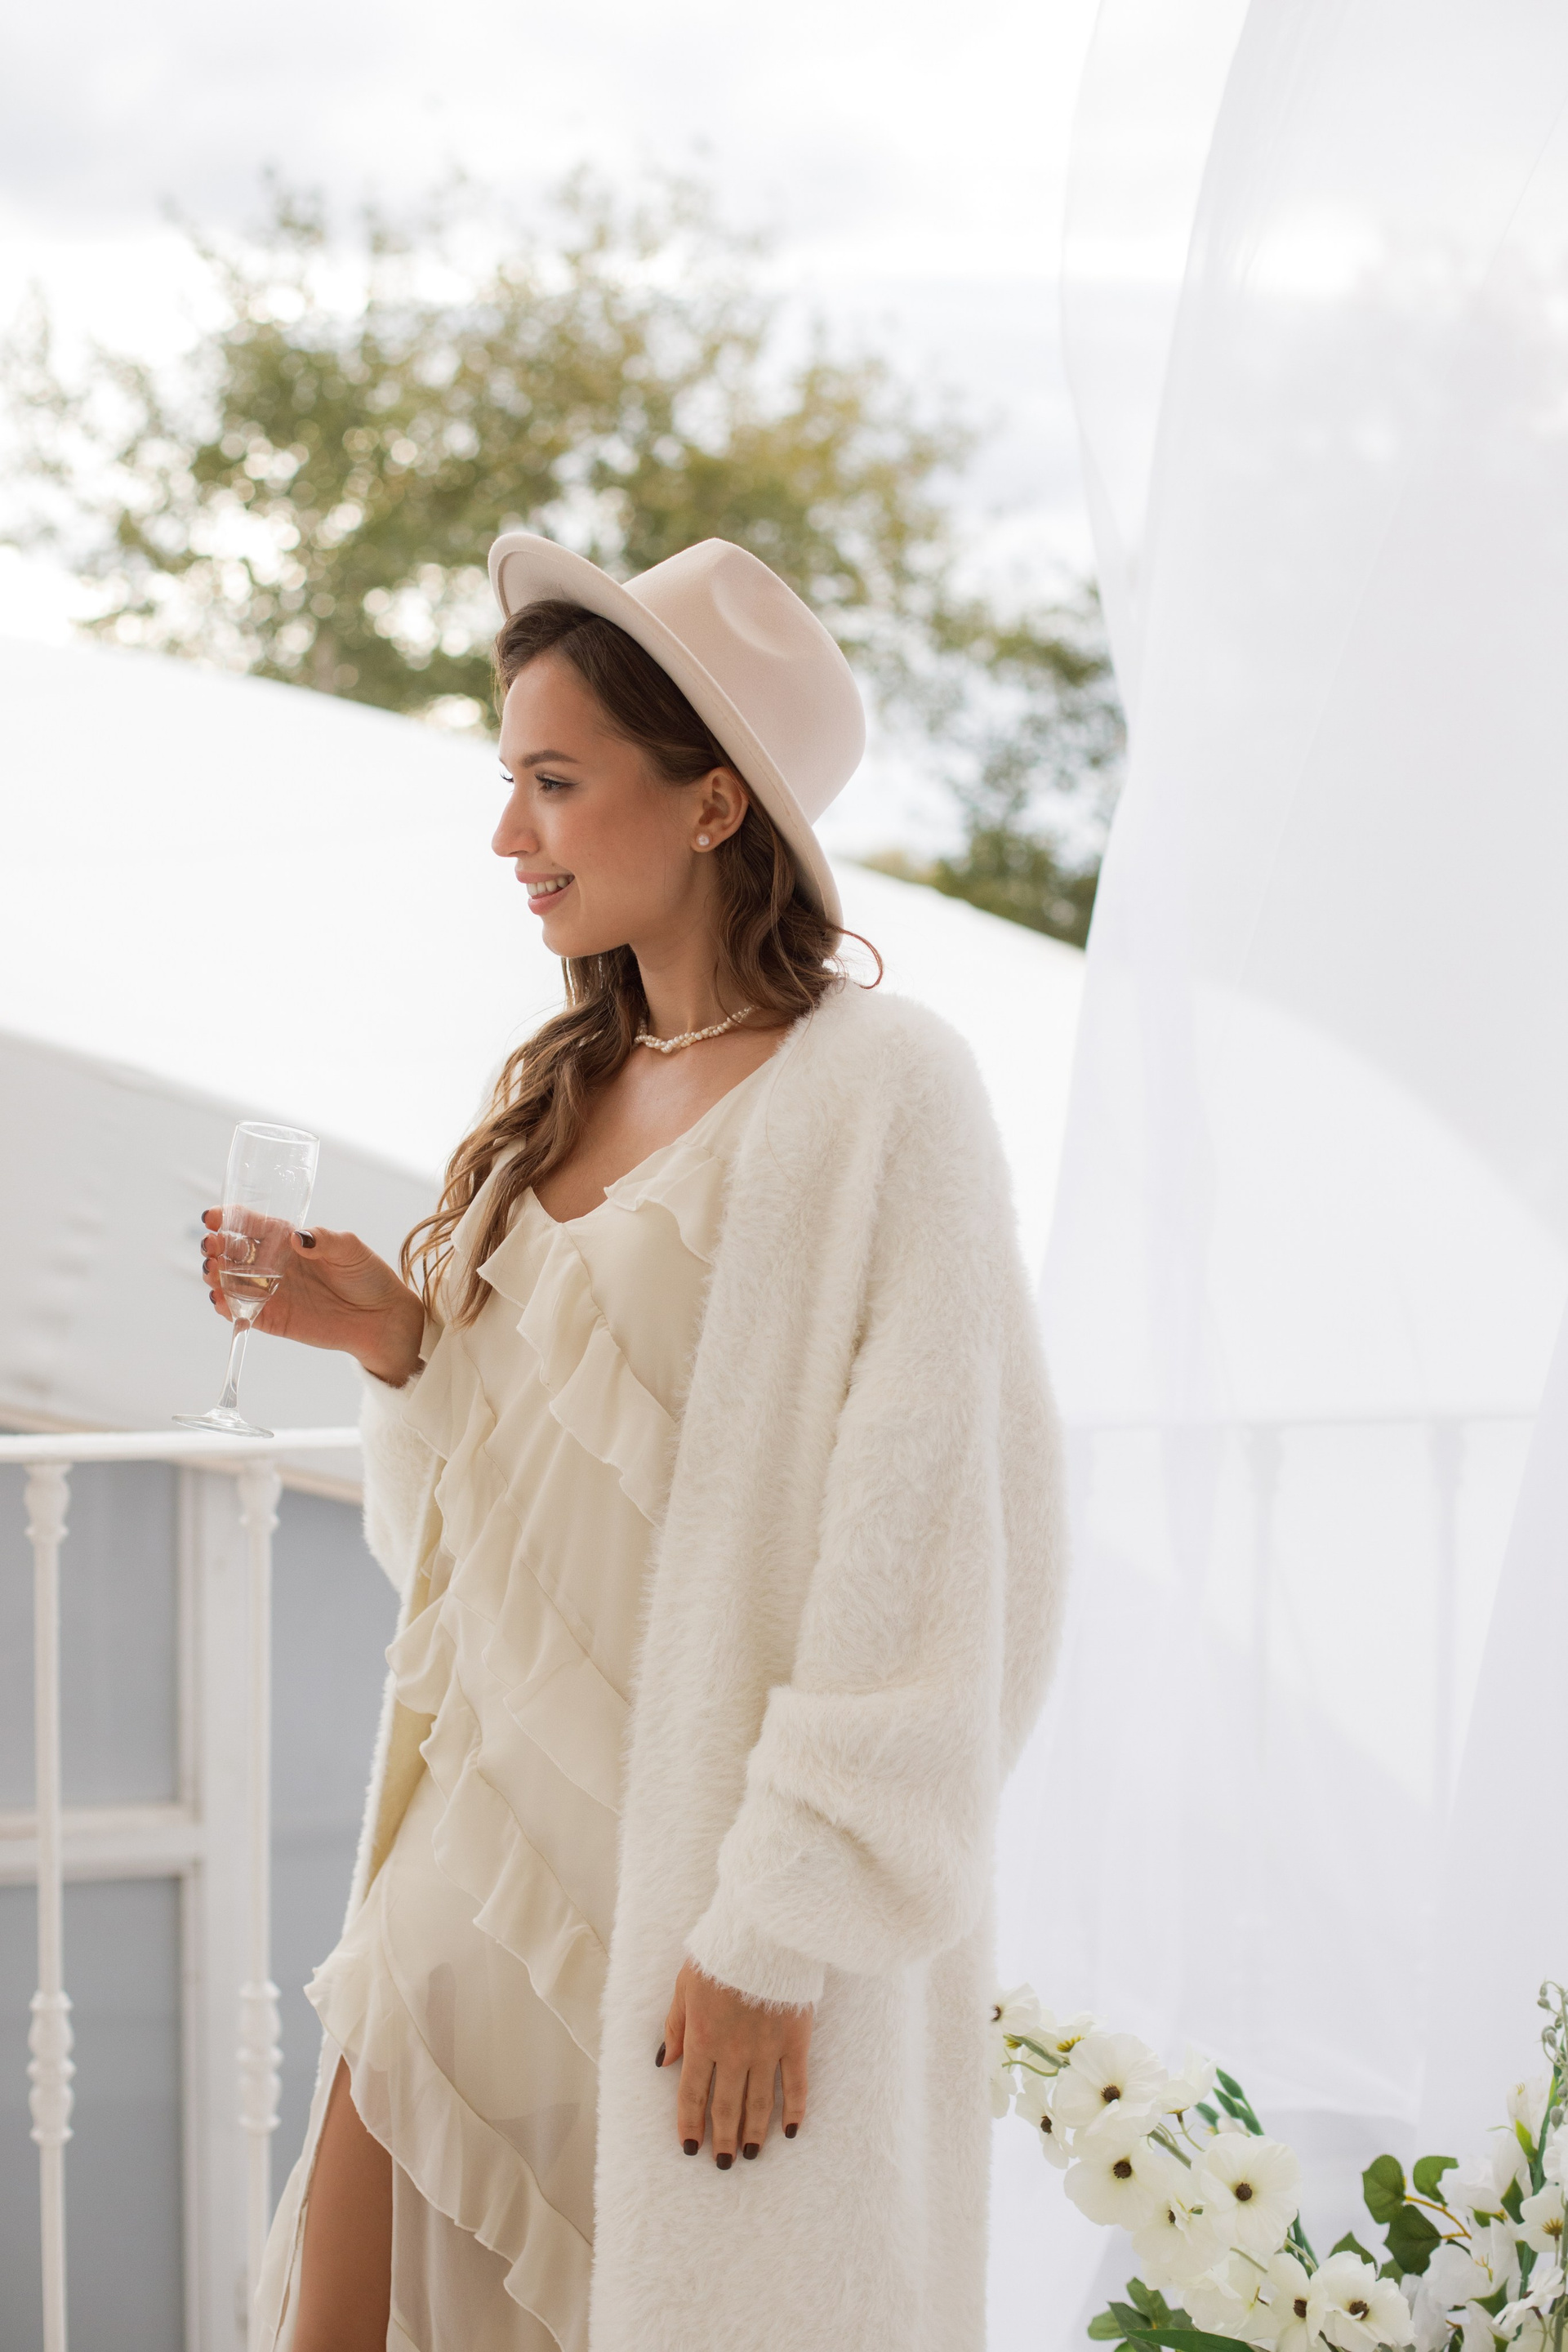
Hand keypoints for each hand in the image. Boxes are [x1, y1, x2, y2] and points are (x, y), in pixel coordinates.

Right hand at [199, 1212, 426, 1384]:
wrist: (381, 1317)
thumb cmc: (367, 1275)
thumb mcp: (350, 1248)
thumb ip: (324, 1240)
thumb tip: (297, 1237)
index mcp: (287, 1239)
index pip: (250, 1225)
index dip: (228, 1219)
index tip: (212, 1217)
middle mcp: (272, 1263)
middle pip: (232, 1252)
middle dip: (215, 1247)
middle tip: (211, 1247)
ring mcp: (269, 1291)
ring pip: (230, 1282)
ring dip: (215, 1276)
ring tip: (212, 1271)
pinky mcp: (271, 1319)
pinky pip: (242, 1313)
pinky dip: (227, 1307)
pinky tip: (220, 1301)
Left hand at [657, 1959, 810, 2166]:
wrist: (761, 1936)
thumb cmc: (718, 1956)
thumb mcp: (684, 1986)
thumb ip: (675, 2026)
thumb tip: (666, 2061)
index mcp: (702, 2040)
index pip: (692, 2095)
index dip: (690, 2124)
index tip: (691, 2148)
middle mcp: (733, 2054)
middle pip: (725, 2107)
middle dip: (722, 2139)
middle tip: (723, 2163)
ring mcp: (766, 2051)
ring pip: (758, 2104)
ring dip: (753, 2133)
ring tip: (751, 2155)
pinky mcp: (794, 2042)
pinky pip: (795, 2085)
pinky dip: (794, 2111)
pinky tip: (790, 2132)